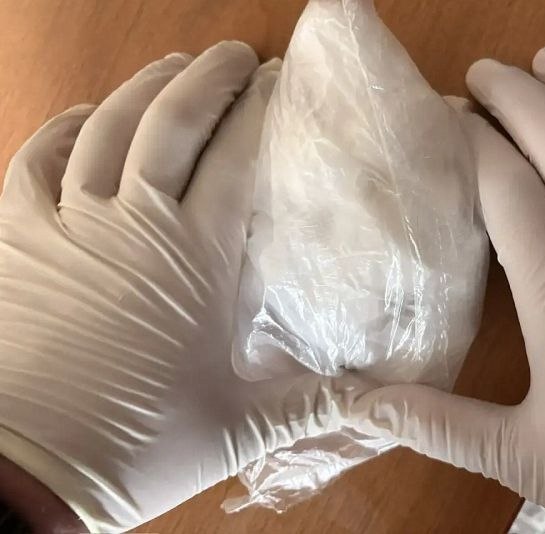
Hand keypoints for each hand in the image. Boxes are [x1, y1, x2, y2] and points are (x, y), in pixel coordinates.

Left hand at [0, 41, 365, 531]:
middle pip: (171, 123)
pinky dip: (63, 127)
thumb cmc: (137, 448)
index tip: (281, 85)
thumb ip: (313, 403)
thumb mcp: (238, 428)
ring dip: (143, 88)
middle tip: (236, 56)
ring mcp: (66, 224)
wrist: (23, 478)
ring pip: (106, 128)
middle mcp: (131, 225)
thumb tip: (381, 400)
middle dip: (209, 78)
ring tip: (173, 67)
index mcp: (192, 261)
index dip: (260, 113)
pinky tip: (85, 117)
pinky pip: (34, 159)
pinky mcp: (17, 238)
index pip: (234, 160)